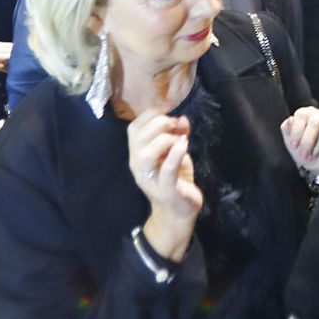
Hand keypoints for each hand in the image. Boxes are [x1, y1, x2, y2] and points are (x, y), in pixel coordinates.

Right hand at [128, 111, 201, 261]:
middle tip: (176, 126)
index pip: (133, 128)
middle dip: (160, 123)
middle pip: (138, 137)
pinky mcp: (166, 189)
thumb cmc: (176, 179)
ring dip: (164, 139)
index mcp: (138, 154)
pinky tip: (184, 144)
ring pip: (146, 153)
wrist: (179, 212)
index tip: (167, 107)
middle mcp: (138, 166)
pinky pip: (167, 170)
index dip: (149, 113)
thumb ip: (178, 134)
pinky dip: (175, 154)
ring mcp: (150, 179)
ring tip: (179, 138)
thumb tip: (182, 118)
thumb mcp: (176, 153)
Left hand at [281, 106, 318, 177]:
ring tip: (314, 155)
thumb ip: (287, 129)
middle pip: (315, 122)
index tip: (294, 145)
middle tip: (304, 155)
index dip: (297, 131)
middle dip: (307, 142)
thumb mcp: (292, 142)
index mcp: (308, 113)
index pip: (302, 114)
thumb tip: (289, 120)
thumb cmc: (306, 151)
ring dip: (317, 147)